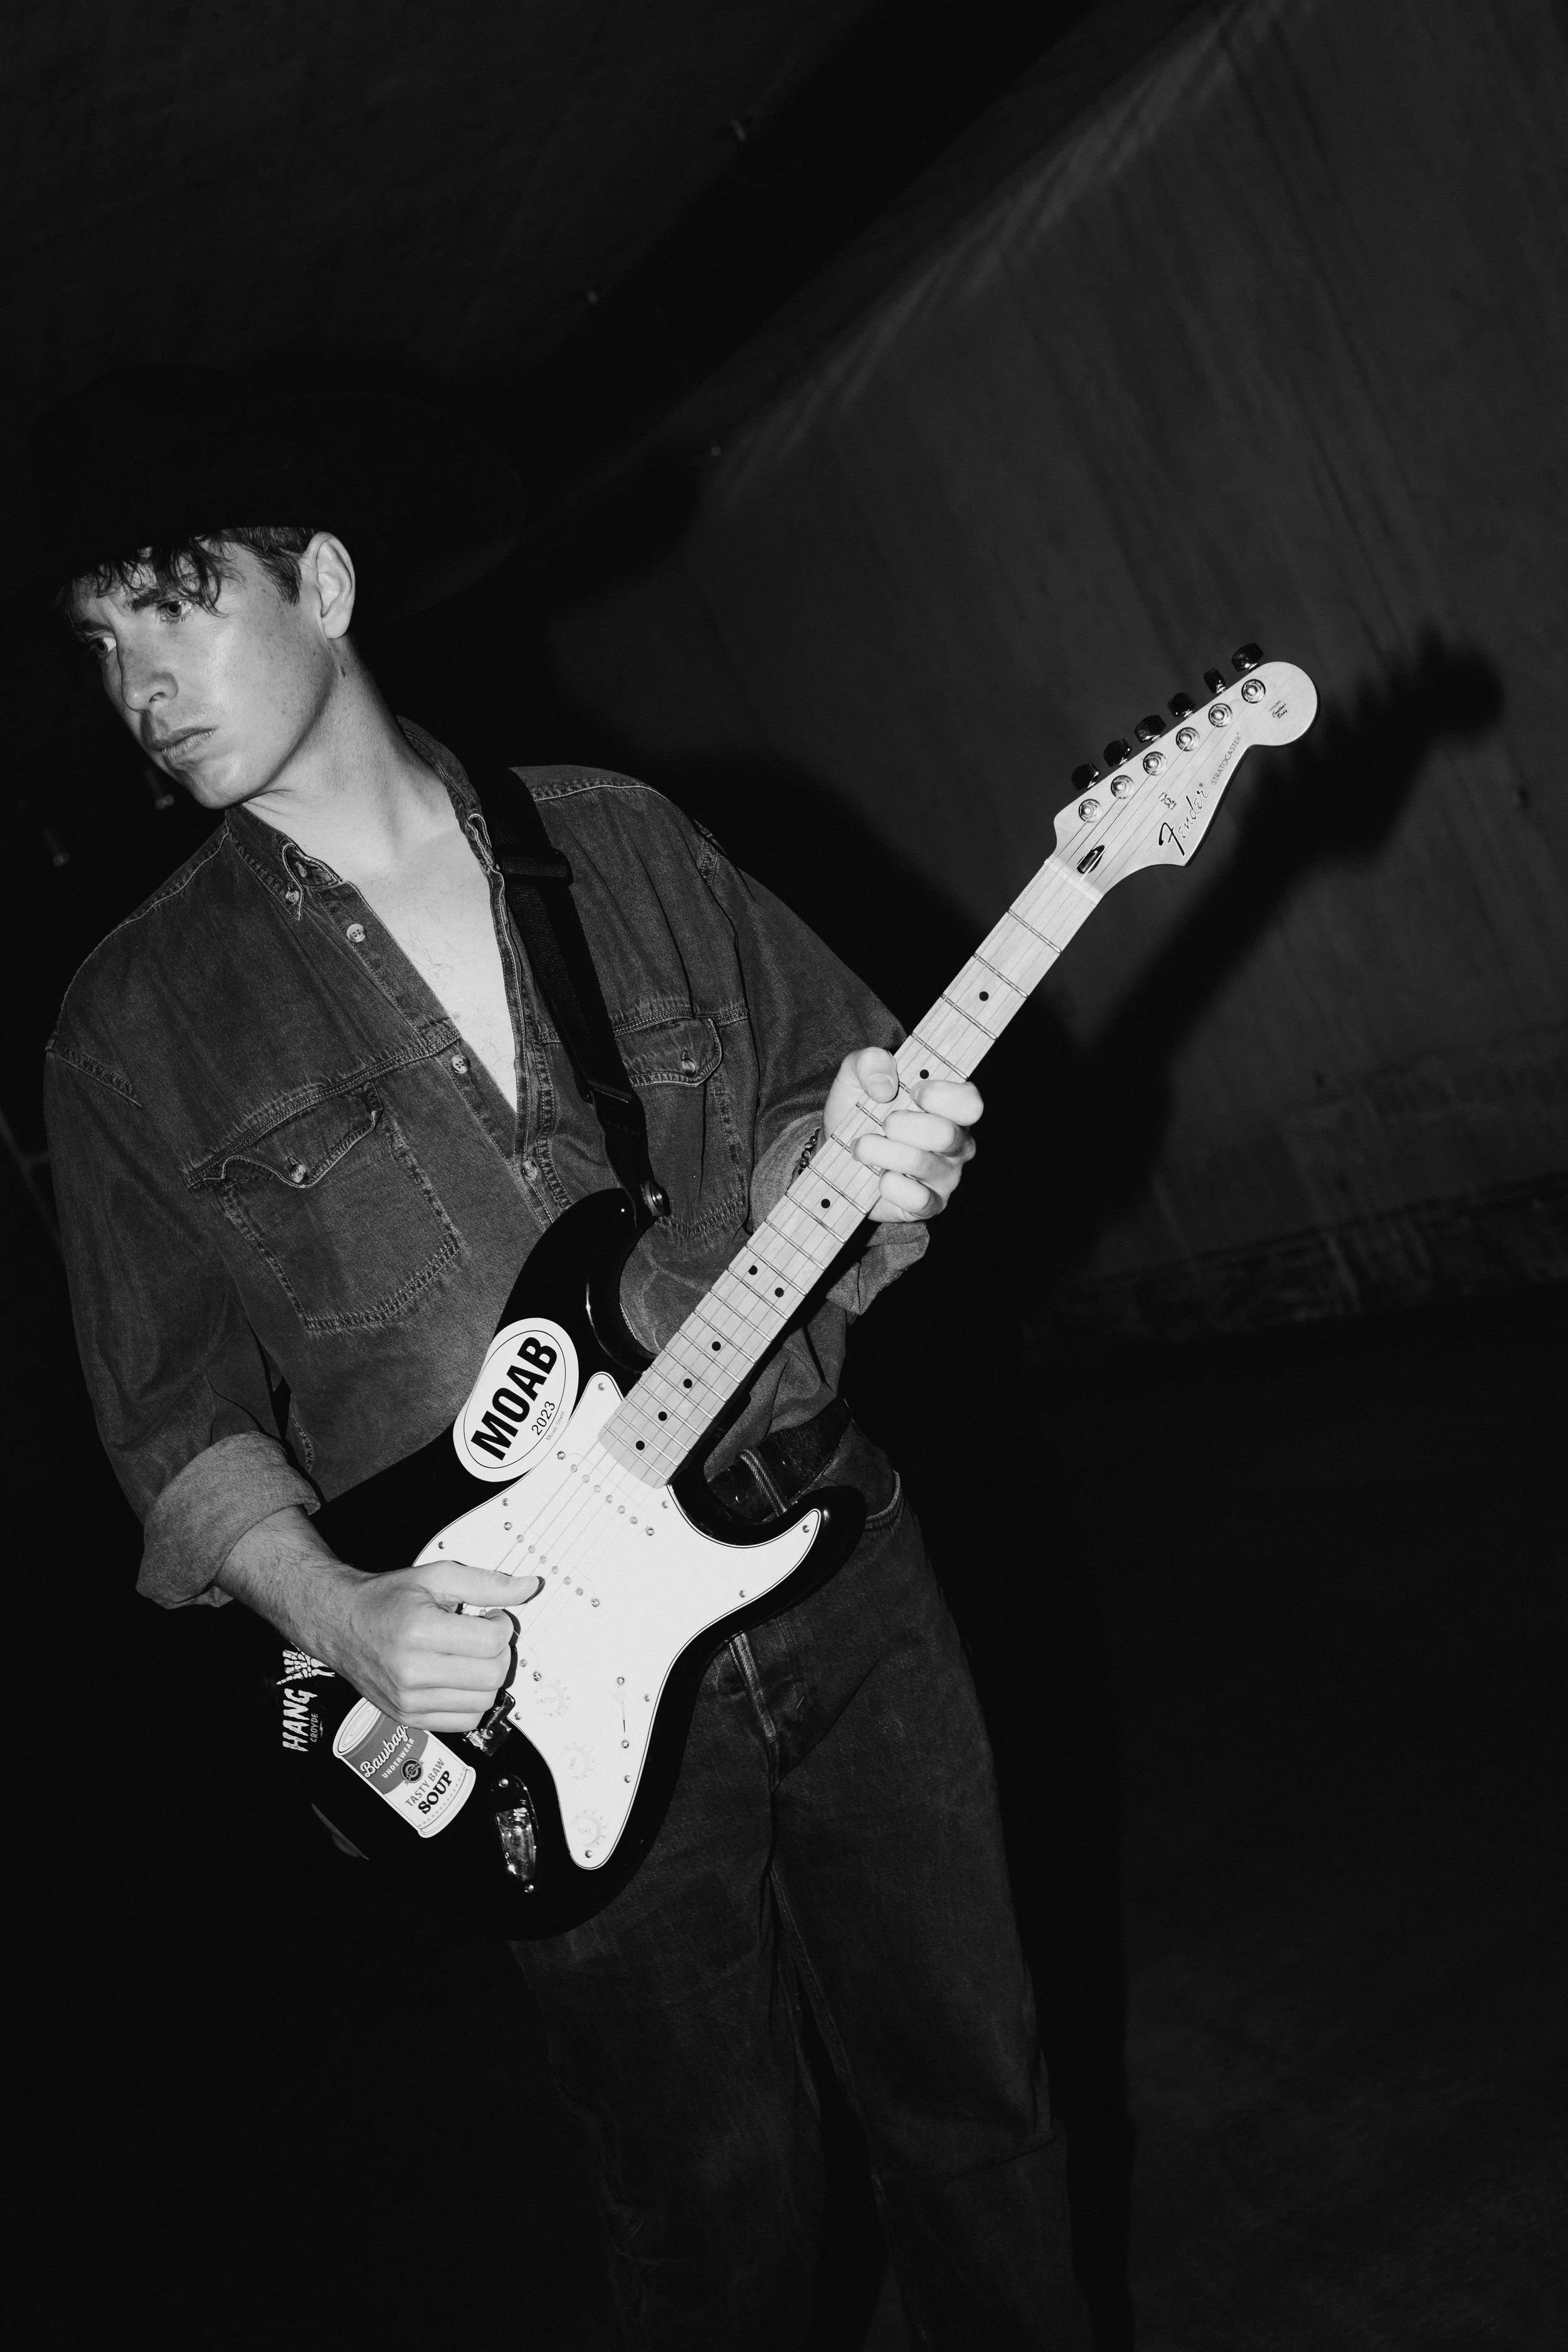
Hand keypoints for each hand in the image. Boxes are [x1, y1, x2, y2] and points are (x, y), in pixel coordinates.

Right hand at [332, 1560, 542, 1731]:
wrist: (340, 1624)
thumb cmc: (385, 1601)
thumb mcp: (436, 1577)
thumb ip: (485, 1582)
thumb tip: (528, 1587)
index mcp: (419, 1632)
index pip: (491, 1642)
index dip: (502, 1625)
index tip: (492, 1617)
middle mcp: (412, 1672)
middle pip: (492, 1675)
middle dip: (498, 1652)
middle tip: (483, 1636)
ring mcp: (409, 1700)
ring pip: (483, 1702)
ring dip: (487, 1678)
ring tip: (469, 1657)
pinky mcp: (409, 1717)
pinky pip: (464, 1722)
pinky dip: (471, 1701)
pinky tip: (459, 1678)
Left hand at [823, 1046, 981, 1221]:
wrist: (836, 1155)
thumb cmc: (860, 1110)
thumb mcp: (857, 1075)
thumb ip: (870, 1062)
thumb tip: (883, 1084)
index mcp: (952, 1106)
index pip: (971, 1103)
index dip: (941, 1096)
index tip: (913, 1093)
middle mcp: (959, 1142)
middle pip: (945, 1134)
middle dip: (900, 1125)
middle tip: (882, 1123)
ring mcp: (948, 1176)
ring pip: (920, 1163)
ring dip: (880, 1152)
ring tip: (863, 1146)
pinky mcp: (931, 1205)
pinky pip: (915, 1198)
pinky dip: (887, 1185)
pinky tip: (878, 1177)